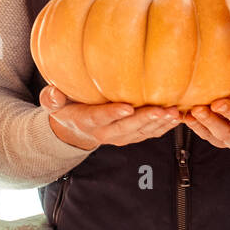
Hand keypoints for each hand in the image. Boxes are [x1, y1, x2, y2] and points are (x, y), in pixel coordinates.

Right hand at [42, 85, 181, 150]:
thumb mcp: (53, 104)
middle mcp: (105, 133)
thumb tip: (53, 92)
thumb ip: (51, 99)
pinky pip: (149, 134)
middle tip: (161, 110)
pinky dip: (164, 127)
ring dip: (159, 124)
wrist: (75, 130)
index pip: (100, 118)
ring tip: (174, 113)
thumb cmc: (66, 109)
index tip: (127, 107)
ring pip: (142, 133)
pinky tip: (177, 117)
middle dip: (145, 119)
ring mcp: (120, 137)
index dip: (113, 114)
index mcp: (87, 121)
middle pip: (127, 128)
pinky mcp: (132, 137)